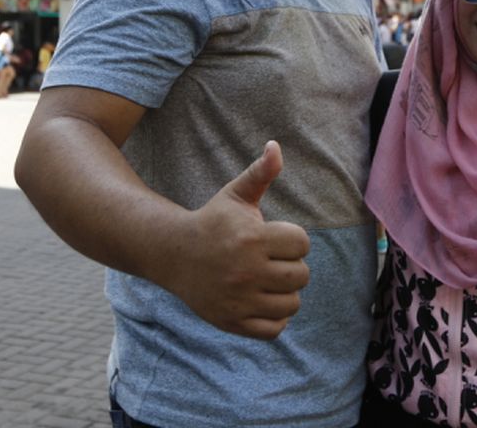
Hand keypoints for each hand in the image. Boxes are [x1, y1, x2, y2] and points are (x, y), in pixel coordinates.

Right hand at [163, 141, 309, 339]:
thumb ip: (260, 173)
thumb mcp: (236, 195)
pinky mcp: (232, 321)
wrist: (174, 254)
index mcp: (253, 239)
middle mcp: (247, 271)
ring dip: (286, 293)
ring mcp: (240, 299)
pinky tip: (262, 301)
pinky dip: (275, 319)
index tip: (275, 238)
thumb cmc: (213, 221)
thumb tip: (276, 146)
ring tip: (268, 281)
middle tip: (271, 261)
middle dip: (291, 266)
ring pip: (292, 304)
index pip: (302, 244)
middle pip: (302, 275)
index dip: (292, 240)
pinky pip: (275, 330)